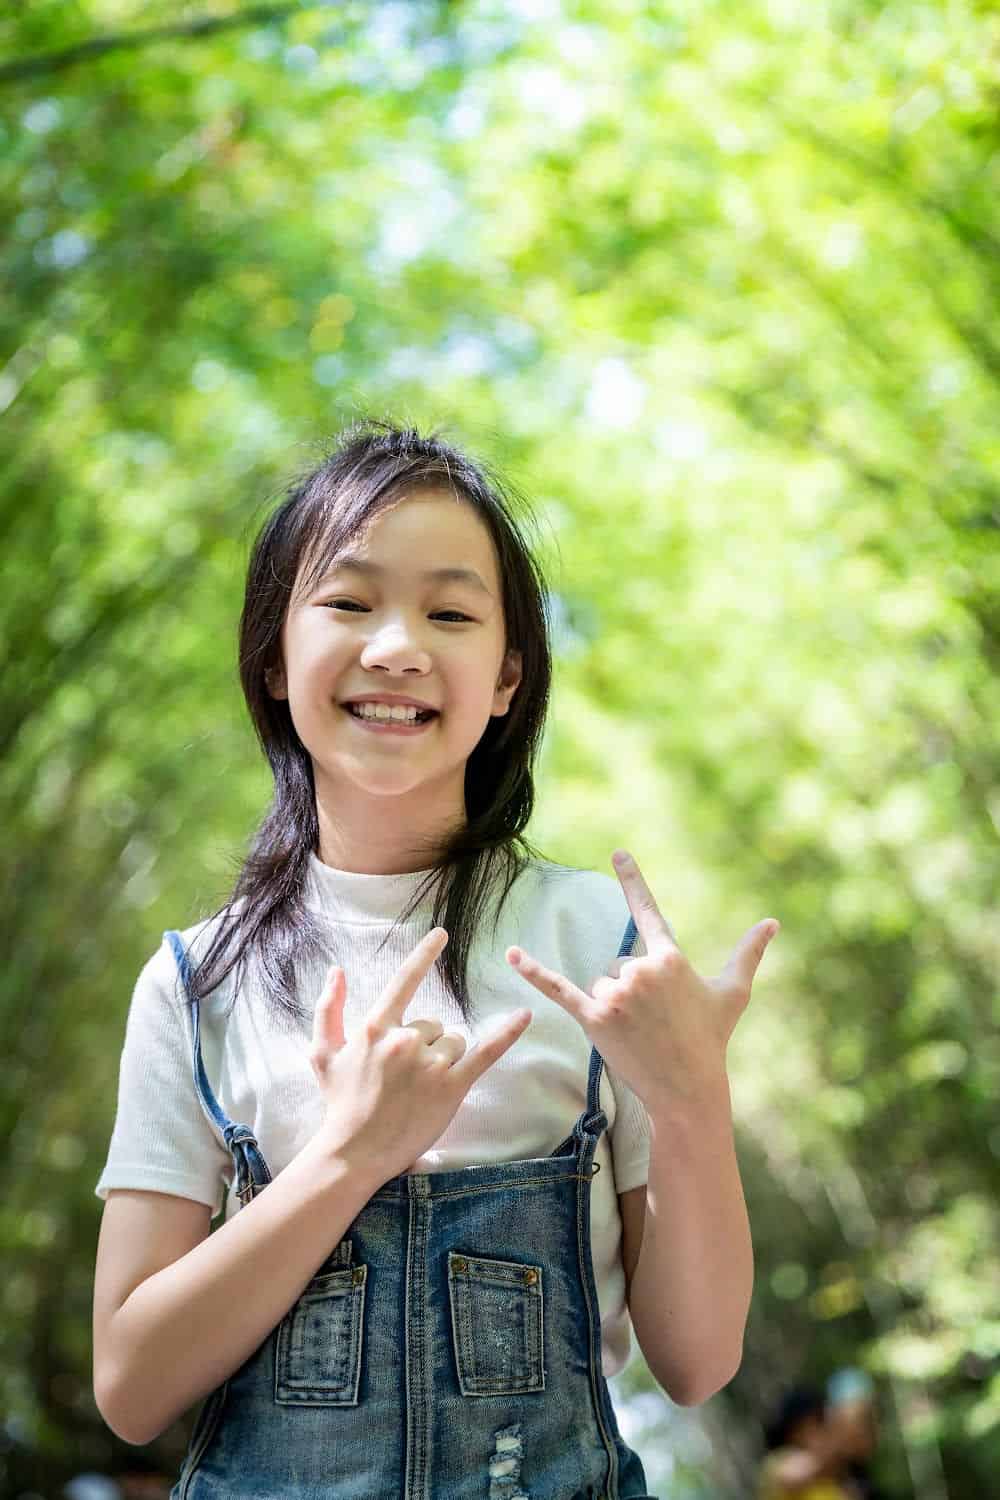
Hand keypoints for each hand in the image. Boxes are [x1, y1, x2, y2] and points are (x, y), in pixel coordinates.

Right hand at [310, 928, 531, 1182]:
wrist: (354, 1152)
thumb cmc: (340, 1103)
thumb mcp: (323, 1053)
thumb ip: (328, 1008)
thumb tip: (336, 970)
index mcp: (377, 1028)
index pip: (405, 981)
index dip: (424, 955)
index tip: (442, 934)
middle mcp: (406, 1040)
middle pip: (435, 1024)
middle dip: (427, 1044)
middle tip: (406, 1078)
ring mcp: (431, 1064)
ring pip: (455, 1041)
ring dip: (445, 1058)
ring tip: (422, 1088)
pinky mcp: (452, 1087)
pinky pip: (485, 1053)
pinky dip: (507, 1034)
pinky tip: (525, 1016)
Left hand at [505, 851, 777, 1112]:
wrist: (688, 1090)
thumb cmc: (711, 1040)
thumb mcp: (733, 994)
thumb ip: (748, 954)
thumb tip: (773, 922)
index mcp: (670, 957)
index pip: (647, 911)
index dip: (633, 881)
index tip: (617, 853)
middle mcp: (641, 970)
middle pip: (619, 962)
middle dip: (634, 990)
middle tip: (655, 1020)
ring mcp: (616, 994)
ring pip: (602, 982)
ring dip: (615, 1005)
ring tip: (639, 1032)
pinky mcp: (594, 1017)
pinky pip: (560, 988)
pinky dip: (533, 971)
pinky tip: (510, 953)